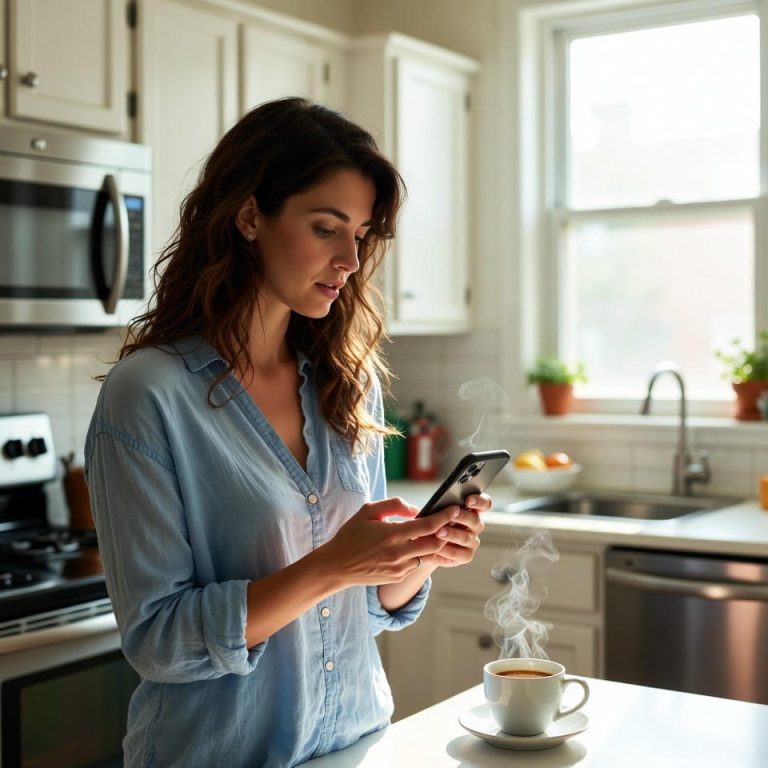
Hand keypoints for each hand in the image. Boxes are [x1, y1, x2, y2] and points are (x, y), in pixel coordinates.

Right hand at [320, 497, 461, 585]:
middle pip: (436, 543)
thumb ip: (394, 505)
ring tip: (438, 533)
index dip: (445, 517)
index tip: (454, 509)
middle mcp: (399, 553)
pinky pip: (416, 564)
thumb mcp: (368, 511)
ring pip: (429, 555)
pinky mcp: (397, 577)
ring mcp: (399, 568)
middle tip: (451, 522)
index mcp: (392, 534)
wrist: (336, 566)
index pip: (428, 525)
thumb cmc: (351, 535)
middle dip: (446, 532)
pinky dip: (422, 554)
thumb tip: (416, 509)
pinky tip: (420, 546)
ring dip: (436, 544)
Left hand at [426, 493, 489, 568]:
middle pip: (475, 519)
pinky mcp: (466, 555)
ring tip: (439, 532)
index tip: (467, 500)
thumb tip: (432, 505)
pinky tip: (437, 548)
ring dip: (452, 534)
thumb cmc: (431, 522)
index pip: (484, 503)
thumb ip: (438, 507)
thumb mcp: (433, 511)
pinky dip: (447, 550)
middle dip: (462, 516)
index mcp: (471, 510)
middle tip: (451, 515)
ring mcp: (472, 541)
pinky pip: (460, 553)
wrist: (425, 545)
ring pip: (466, 537)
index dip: (479, 501)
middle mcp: (475, 525)